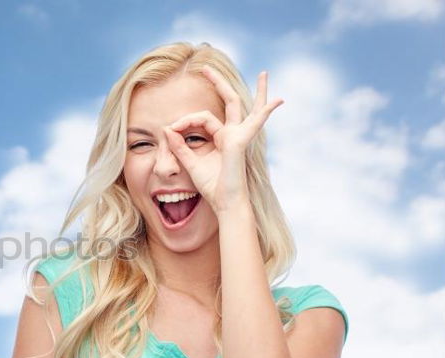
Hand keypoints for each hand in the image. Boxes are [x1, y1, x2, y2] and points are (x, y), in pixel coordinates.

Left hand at [161, 66, 283, 213]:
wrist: (224, 204)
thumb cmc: (212, 187)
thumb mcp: (190, 163)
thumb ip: (179, 146)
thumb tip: (166, 128)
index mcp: (221, 138)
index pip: (201, 119)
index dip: (183, 122)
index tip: (168, 131)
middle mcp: (232, 134)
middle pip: (227, 102)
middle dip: (216, 82)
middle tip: (204, 67)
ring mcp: (238, 136)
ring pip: (240, 105)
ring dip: (251, 88)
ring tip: (264, 73)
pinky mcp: (240, 142)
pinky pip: (253, 122)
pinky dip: (266, 111)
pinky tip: (278, 101)